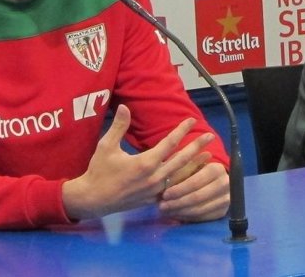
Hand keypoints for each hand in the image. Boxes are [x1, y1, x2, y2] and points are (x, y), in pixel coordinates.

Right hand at [62, 104, 216, 220]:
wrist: (94, 198)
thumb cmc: (99, 171)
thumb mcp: (106, 146)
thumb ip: (119, 127)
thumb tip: (125, 107)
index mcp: (145, 162)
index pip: (169, 143)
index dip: (181, 130)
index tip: (191, 120)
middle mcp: (154, 177)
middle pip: (181, 159)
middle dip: (196, 147)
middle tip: (210, 137)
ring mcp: (156, 190)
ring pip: (180, 175)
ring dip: (194, 165)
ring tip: (208, 157)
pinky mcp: (153, 199)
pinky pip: (173, 188)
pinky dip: (184, 180)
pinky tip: (191, 176)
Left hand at [158, 161, 229, 221]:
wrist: (215, 178)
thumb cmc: (196, 169)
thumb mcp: (189, 164)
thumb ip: (179, 170)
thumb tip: (164, 180)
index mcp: (215, 169)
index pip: (194, 182)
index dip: (178, 190)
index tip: (164, 195)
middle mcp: (224, 184)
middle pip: (197, 197)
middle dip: (177, 203)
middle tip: (162, 207)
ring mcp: (226, 199)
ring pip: (200, 209)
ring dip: (180, 212)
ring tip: (166, 212)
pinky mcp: (223, 212)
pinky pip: (203, 218)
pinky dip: (188, 218)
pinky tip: (176, 215)